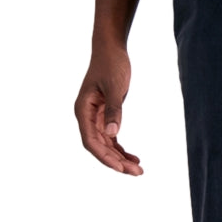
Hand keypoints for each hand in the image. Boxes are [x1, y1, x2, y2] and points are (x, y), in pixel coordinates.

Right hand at [74, 44, 143, 174]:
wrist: (111, 49)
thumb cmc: (111, 64)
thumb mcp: (115, 87)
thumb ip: (114, 110)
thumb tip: (113, 133)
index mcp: (82, 110)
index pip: (90, 141)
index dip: (104, 157)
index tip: (120, 168)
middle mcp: (86, 116)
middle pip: (99, 146)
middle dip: (116, 161)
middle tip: (137, 173)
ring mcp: (95, 117)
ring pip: (106, 144)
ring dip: (120, 157)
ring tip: (138, 170)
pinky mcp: (105, 115)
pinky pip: (111, 137)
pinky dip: (121, 148)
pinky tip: (134, 157)